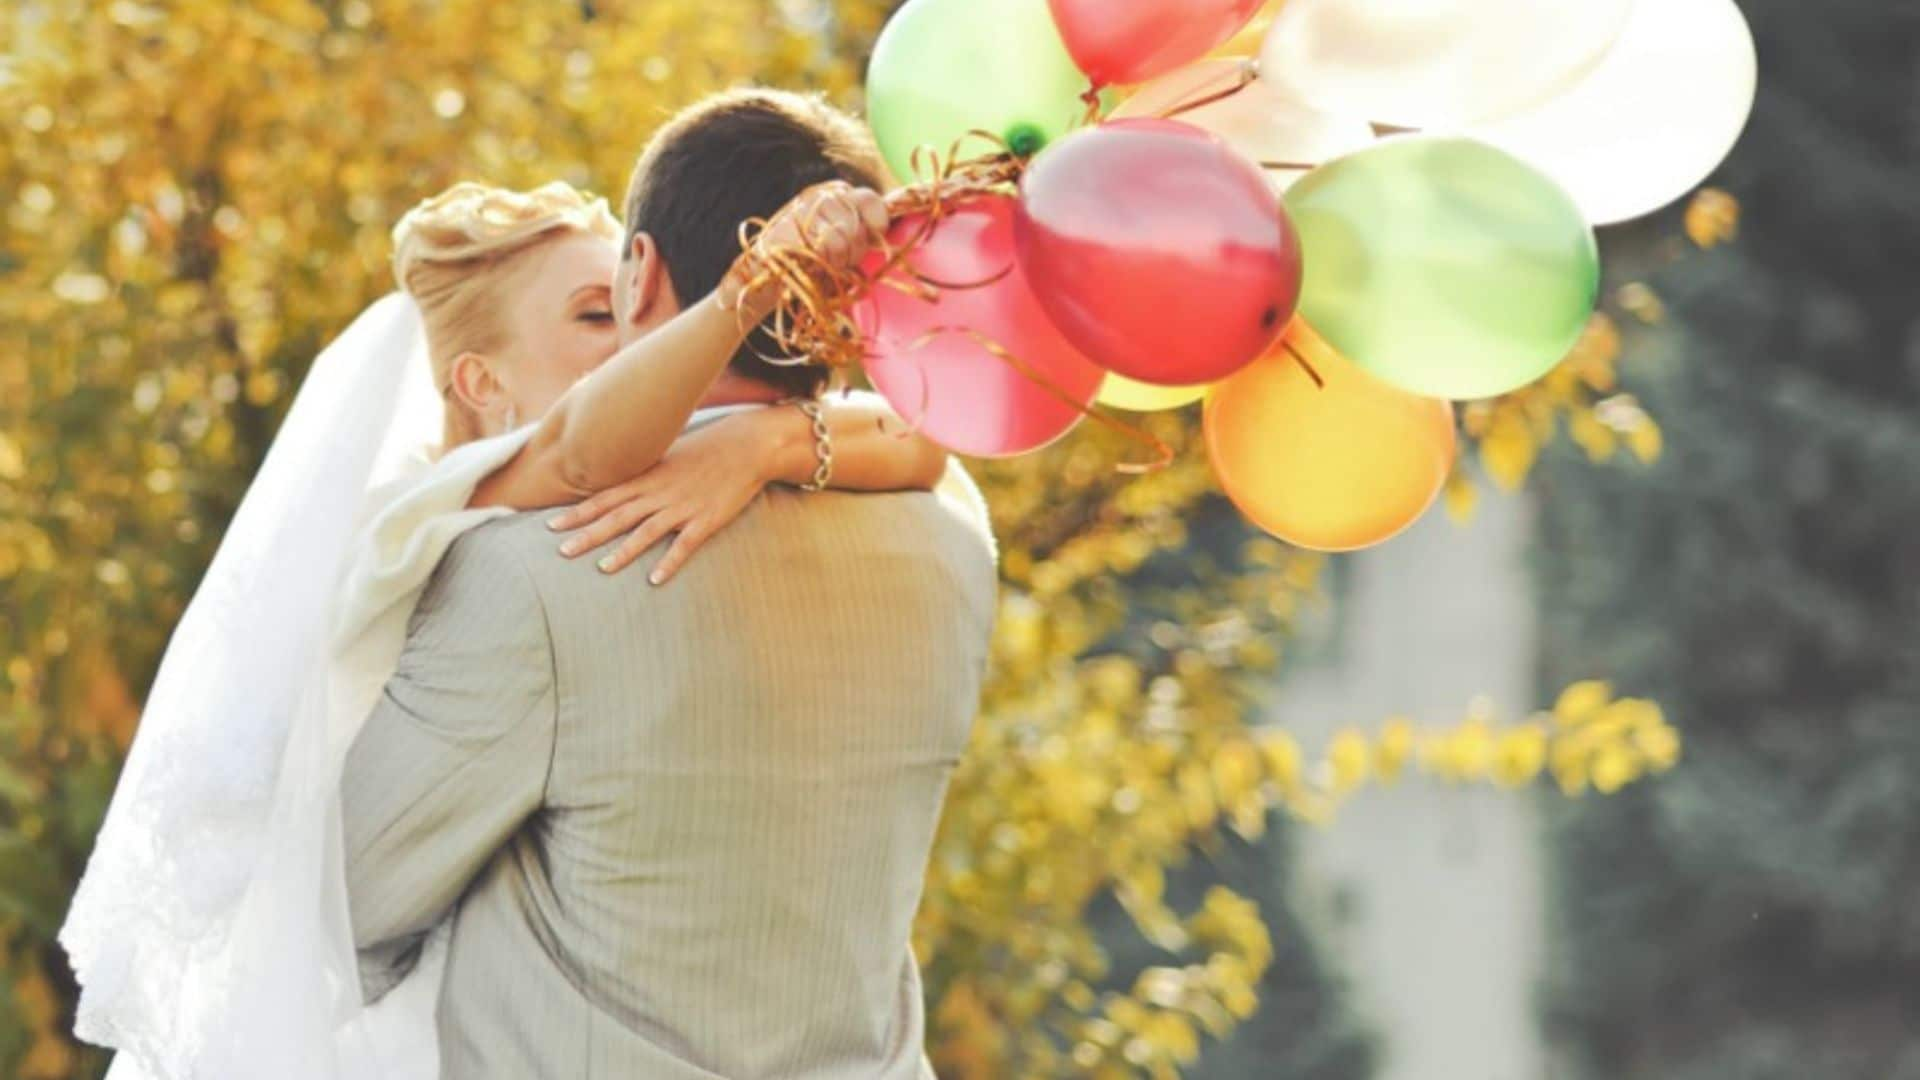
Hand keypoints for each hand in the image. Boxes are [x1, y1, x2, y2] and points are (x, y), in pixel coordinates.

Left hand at [545, 411, 783, 584]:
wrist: (745, 446)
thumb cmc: (706, 450)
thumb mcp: (667, 457)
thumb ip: (643, 474)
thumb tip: (620, 487)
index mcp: (648, 477)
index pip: (605, 497)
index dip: (578, 512)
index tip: (551, 525)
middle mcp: (659, 492)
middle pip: (617, 516)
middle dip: (588, 534)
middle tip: (561, 552)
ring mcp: (682, 507)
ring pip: (646, 531)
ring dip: (623, 551)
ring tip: (602, 568)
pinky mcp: (706, 519)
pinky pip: (684, 544)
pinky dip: (669, 562)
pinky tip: (655, 580)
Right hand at [722, 180, 887, 311]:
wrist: (771, 274)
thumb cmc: (814, 260)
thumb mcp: (844, 240)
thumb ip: (864, 230)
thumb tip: (887, 231)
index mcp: (838, 194)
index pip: (870, 200)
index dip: (877, 224)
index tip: (873, 238)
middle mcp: (821, 197)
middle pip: (856, 226)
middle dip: (854, 251)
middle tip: (839, 259)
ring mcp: (802, 211)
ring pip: (841, 239)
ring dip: (838, 261)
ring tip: (824, 263)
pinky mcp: (788, 230)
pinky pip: (823, 249)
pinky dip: (823, 263)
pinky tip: (812, 264)